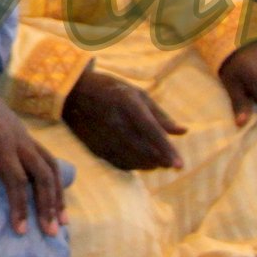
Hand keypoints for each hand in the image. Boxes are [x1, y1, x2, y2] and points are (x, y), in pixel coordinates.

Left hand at [0, 64, 63, 234]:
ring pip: (50, 166)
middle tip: (51, 233)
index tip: (21, 230)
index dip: (20, 207)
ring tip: (62, 221)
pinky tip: (56, 196)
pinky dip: (54, 178)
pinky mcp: (24, 134)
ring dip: (58, 194)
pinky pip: (47, 158)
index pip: (17, 180)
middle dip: (48, 205)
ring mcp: (24, 135)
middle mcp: (18, 139)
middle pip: (43, 175)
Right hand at [61, 66, 183, 172]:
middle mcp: (116, 122)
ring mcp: (104, 136)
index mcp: (128, 104)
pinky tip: (141, 163)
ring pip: (132, 159)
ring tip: (158, 163)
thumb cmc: (111, 90)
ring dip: (148, 165)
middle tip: (172, 164)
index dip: (166, 149)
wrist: (74, 93)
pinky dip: (133, 166)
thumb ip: (160, 115)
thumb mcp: (137, 94)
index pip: (152, 131)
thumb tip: (183, 132)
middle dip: (161, 160)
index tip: (180, 165)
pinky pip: (118, 162)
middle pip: (143, 149)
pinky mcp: (96, 146)